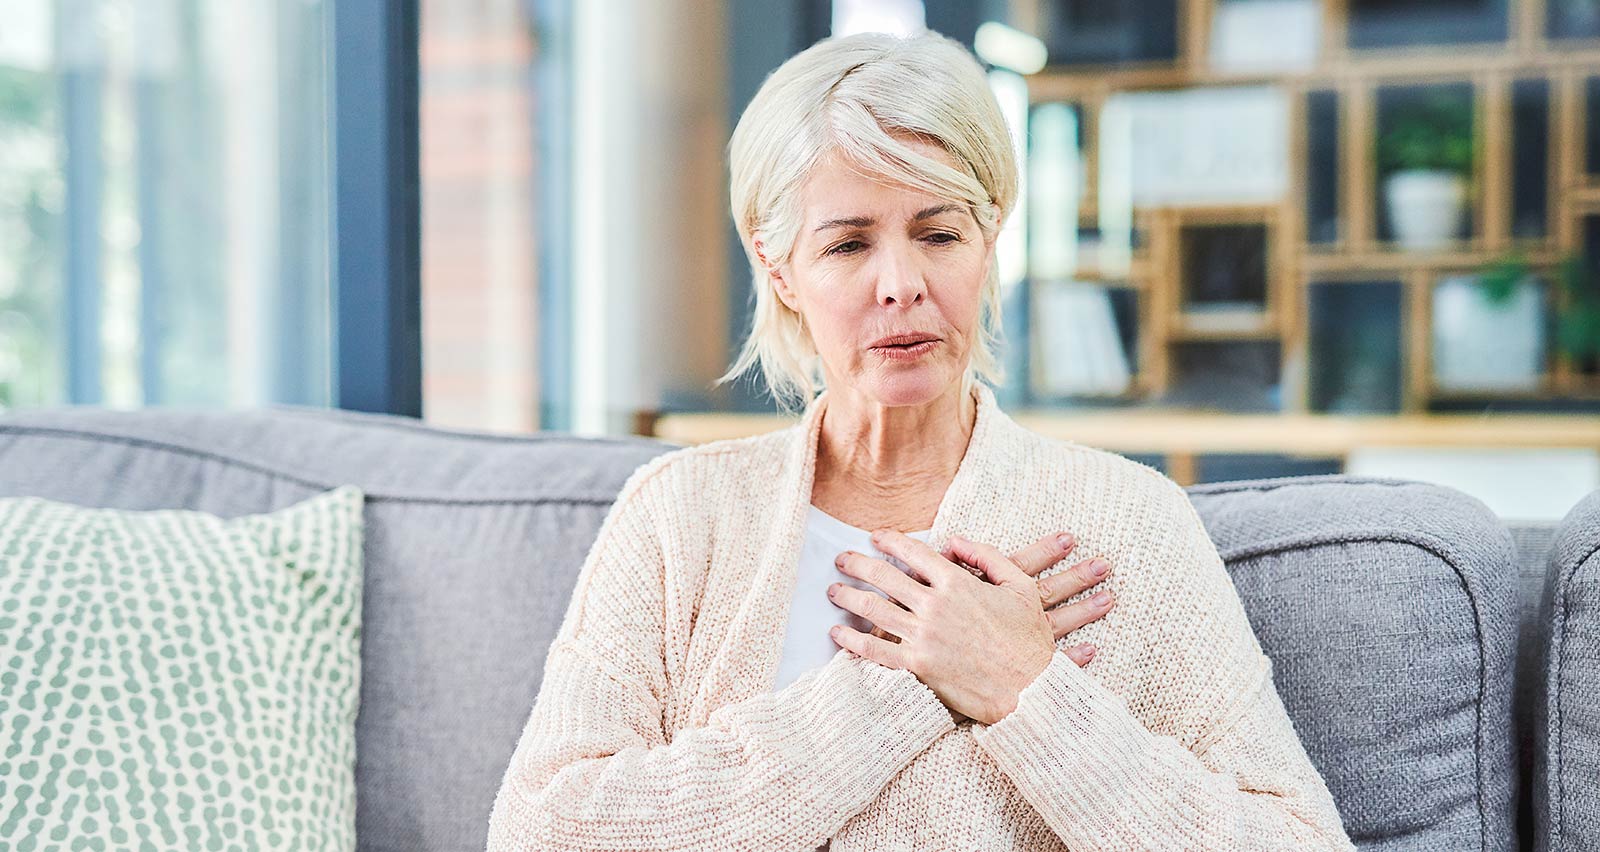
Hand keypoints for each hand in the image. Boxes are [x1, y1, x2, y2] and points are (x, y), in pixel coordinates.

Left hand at [828, 531, 1114, 725]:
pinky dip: (852, 641)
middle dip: (858, 563)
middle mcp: (935, 606)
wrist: (1031, 691)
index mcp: (958, 583)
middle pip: (885, 576)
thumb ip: (988, 556)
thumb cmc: (1029, 640)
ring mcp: (923, 636)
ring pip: (874, 610)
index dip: (890, 541)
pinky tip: (837, 635)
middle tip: (841, 559)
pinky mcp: (917, 666)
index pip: (914, 552)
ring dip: (848, 597)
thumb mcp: (1020, 587)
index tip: (875, 536)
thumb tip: (953, 540)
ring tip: (833, 591)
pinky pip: (876, 650)